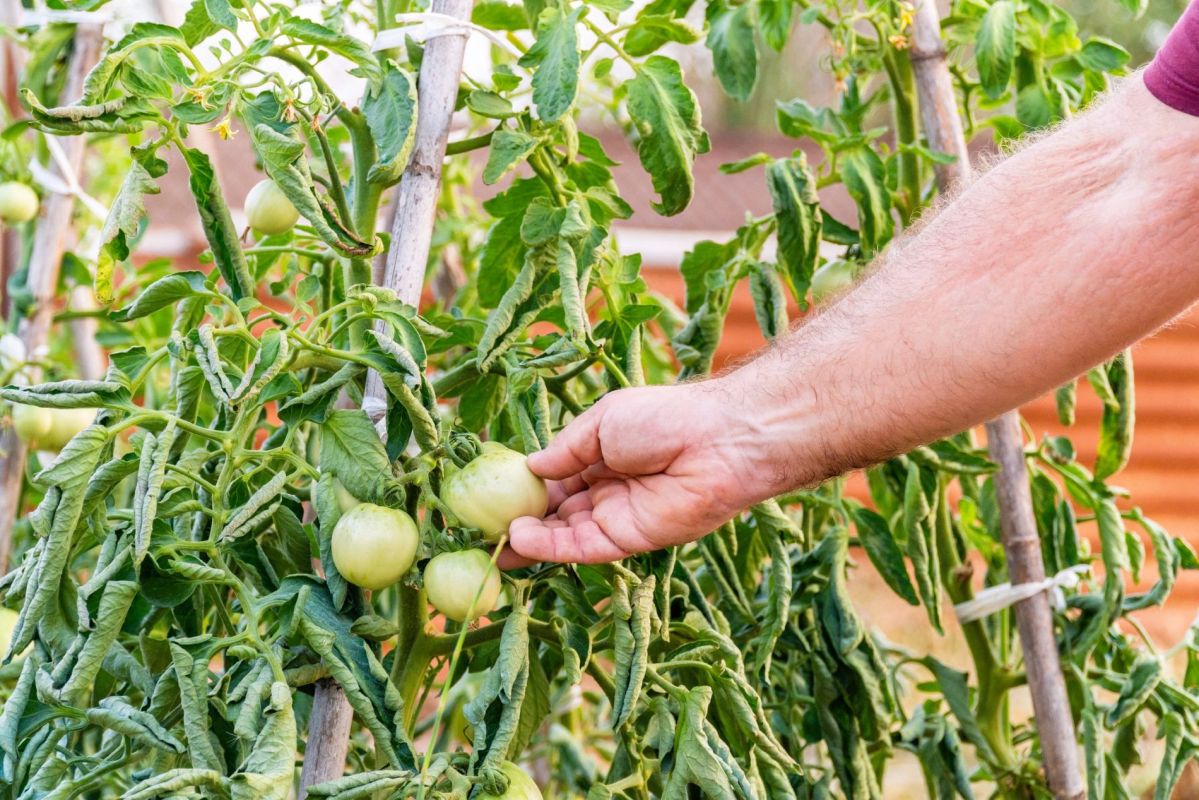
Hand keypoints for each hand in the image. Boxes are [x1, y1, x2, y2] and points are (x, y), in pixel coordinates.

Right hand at [503, 382, 767, 563]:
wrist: (717, 440)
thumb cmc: (663, 418)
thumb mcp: (601, 422)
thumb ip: (565, 450)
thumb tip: (530, 469)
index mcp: (600, 456)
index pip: (554, 479)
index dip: (524, 489)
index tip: (490, 496)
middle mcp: (606, 490)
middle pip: (555, 512)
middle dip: (520, 521)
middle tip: (480, 529)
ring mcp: (617, 517)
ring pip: (564, 535)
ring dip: (529, 539)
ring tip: (493, 540)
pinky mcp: (630, 540)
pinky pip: (583, 547)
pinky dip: (552, 547)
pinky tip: (521, 540)